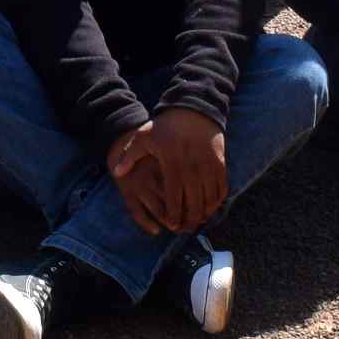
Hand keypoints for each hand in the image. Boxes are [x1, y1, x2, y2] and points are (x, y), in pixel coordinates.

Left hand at [111, 109, 227, 234]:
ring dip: (204, 213)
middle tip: (185, 229)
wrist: (194, 110)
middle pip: (194, 203)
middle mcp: (193, 167)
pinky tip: (211, 208)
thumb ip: (130, 156)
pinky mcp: (220, 163)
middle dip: (190, 220)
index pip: (175, 198)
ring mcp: (209, 166)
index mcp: (173, 164)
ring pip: (209, 199)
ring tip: (198, 222)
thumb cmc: (166, 126)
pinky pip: (221, 188)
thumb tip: (117, 173)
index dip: (174, 214)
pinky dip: (218, 201)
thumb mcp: (144, 137)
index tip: (171, 225)